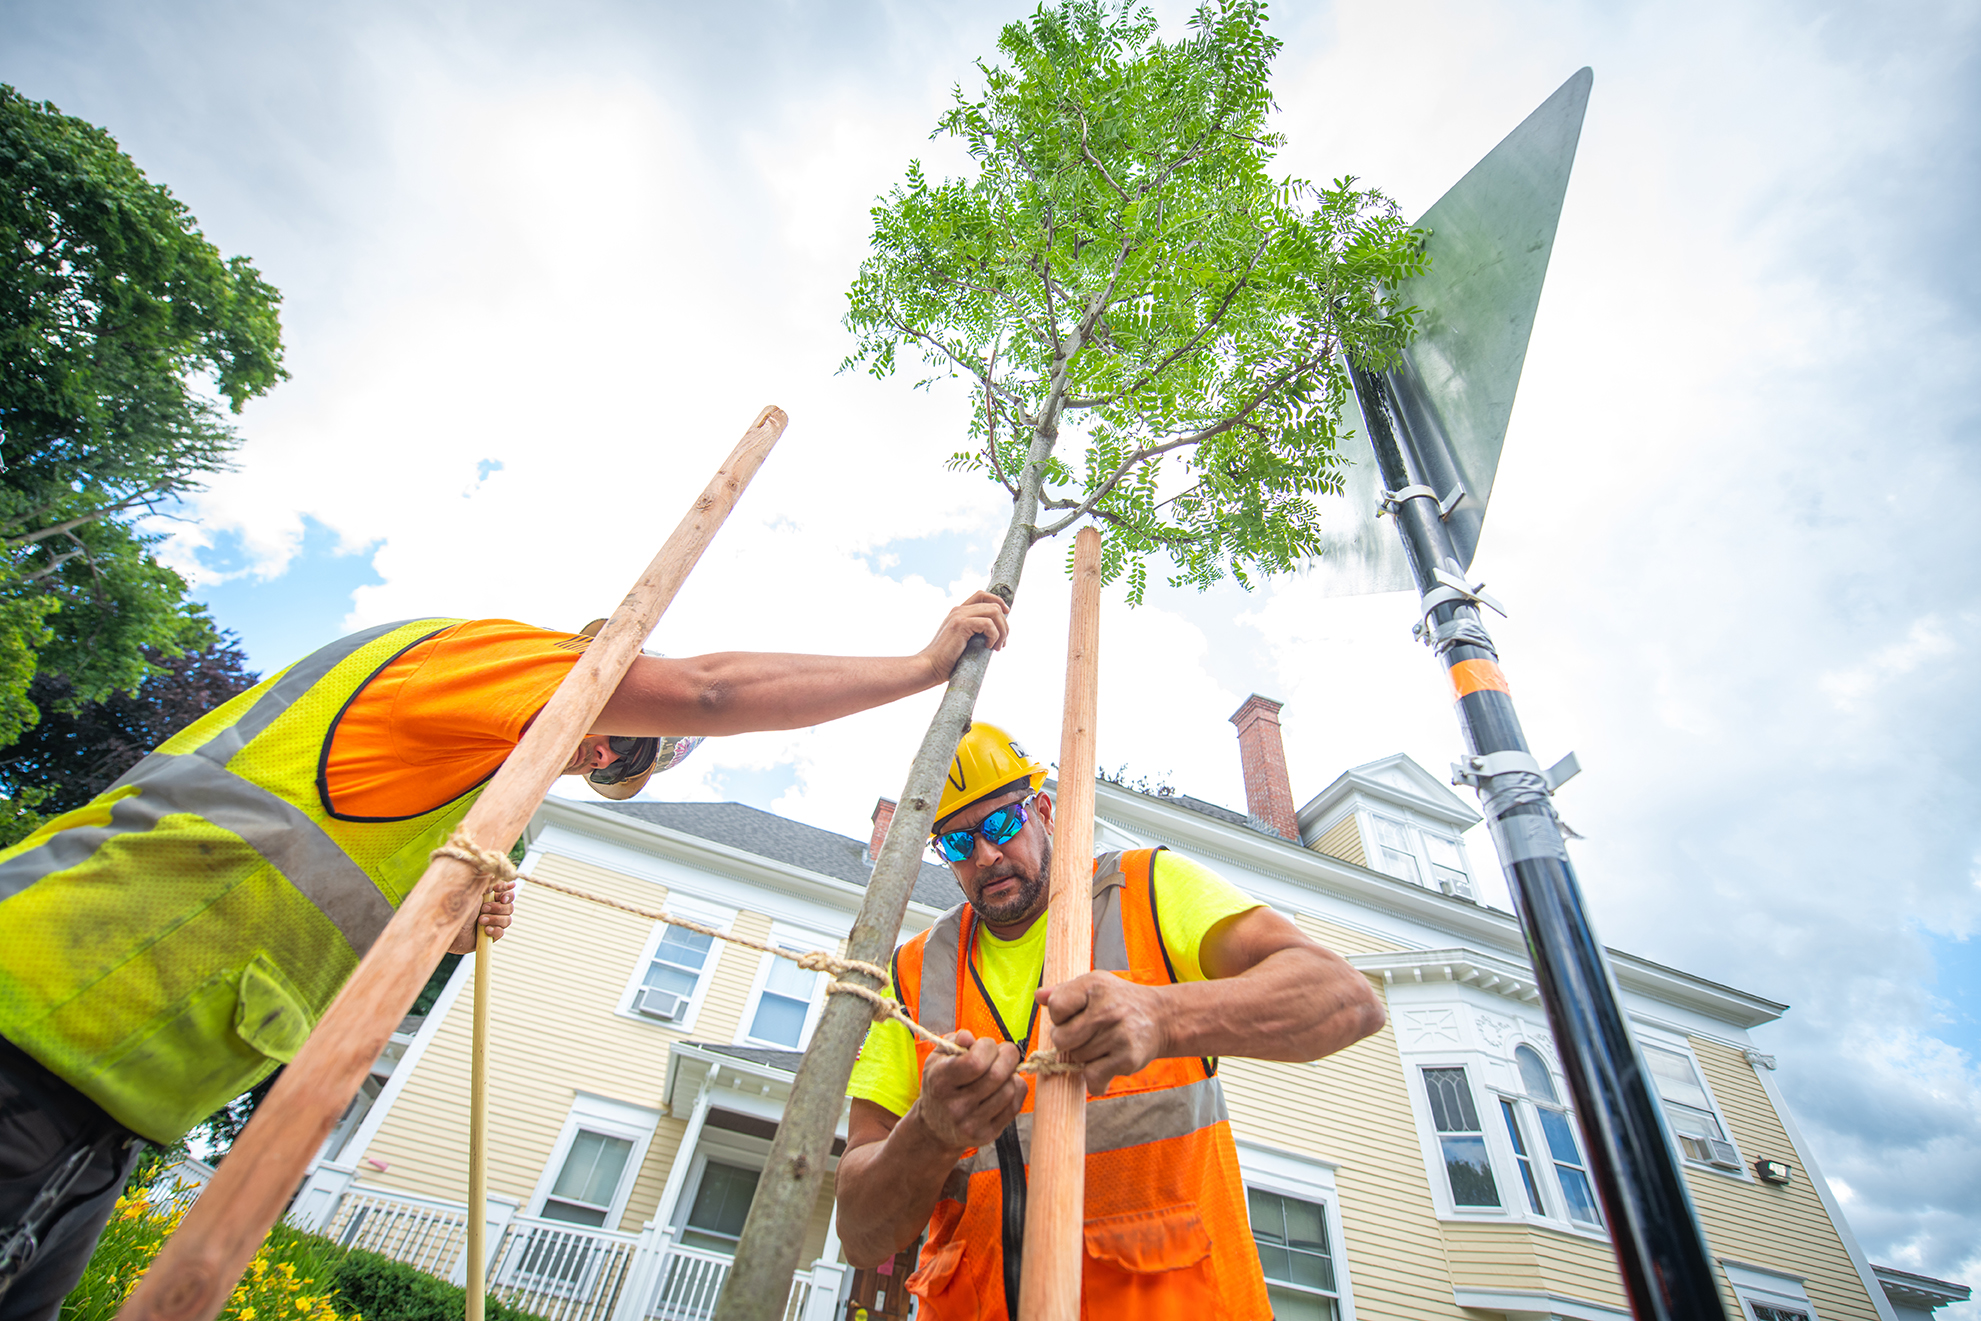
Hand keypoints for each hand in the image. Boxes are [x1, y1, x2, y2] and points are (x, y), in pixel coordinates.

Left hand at [449, 878, 515, 953]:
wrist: (446, 929)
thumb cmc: (455, 907)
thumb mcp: (472, 891)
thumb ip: (486, 881)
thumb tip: (497, 874)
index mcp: (489, 896)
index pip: (508, 892)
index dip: (507, 894)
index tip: (500, 895)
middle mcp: (492, 908)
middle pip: (509, 906)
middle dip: (498, 907)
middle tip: (483, 908)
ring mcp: (492, 922)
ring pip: (507, 919)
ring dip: (495, 919)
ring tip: (480, 920)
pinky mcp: (490, 935)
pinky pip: (501, 933)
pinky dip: (495, 930)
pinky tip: (485, 930)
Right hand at [910, 1030, 1024, 1152]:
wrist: (935, 1128)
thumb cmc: (940, 1085)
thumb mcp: (938, 1058)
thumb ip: (954, 1042)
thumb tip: (969, 1037)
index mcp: (940, 1081)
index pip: (976, 1061)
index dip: (988, 1046)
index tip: (986, 1045)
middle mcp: (955, 1106)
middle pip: (997, 1075)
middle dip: (1008, 1055)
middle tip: (1006, 1052)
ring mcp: (971, 1123)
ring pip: (1009, 1090)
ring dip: (1011, 1074)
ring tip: (1002, 1071)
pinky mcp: (986, 1134)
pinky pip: (1014, 1106)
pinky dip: (1016, 1090)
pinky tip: (1005, 1086)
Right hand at [917, 592, 1009, 685]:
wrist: (931, 666)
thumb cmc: (948, 660)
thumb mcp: (964, 641)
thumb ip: (975, 632)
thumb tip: (998, 634)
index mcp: (959, 612)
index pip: (982, 595)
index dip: (998, 601)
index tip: (1007, 614)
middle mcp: (959, 610)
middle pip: (993, 605)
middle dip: (1004, 624)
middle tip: (1003, 643)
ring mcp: (959, 615)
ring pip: (994, 611)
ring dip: (1002, 630)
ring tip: (998, 646)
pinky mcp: (960, 624)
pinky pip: (988, 623)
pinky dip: (994, 635)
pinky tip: (988, 646)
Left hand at [1036, 972, 1168, 1095]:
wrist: (1161, 1017)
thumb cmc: (1120, 1001)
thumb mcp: (1094, 986)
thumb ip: (1064, 992)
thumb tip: (1039, 996)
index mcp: (1094, 985)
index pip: (1056, 1007)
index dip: (1059, 1016)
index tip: (1074, 1016)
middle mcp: (1107, 1009)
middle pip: (1061, 1039)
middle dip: (1068, 1040)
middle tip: (1086, 1034)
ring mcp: (1118, 1034)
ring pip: (1077, 1058)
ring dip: (1085, 1057)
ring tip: (1103, 1044)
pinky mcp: (1127, 1058)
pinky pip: (1093, 1077)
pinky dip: (1095, 1078)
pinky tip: (1106, 1064)